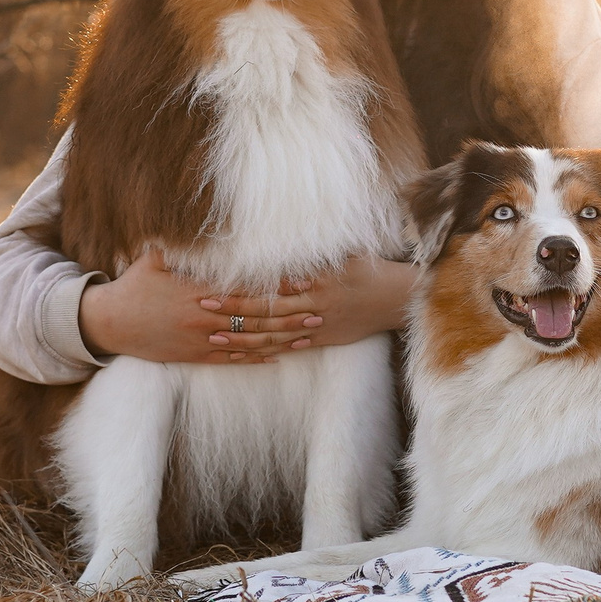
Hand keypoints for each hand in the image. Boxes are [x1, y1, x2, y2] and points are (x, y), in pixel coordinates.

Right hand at [77, 247, 317, 364]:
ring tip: (306, 335)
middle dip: (289, 315)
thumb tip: (203, 222)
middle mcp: (204, 316)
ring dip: (280, 339)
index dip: (276, 286)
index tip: (304, 282)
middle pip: (255, 317)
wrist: (110, 324)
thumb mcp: (156, 258)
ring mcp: (200, 339)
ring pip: (248, 341)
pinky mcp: (194, 356)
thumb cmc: (135, 285)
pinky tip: (276, 357)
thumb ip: (184, 245)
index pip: (247, 288)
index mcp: (199, 290)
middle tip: (319, 311)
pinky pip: (231, 360)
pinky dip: (254, 358)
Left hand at [198, 255, 414, 354]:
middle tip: (204, 307)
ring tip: (216, 337)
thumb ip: (312, 255)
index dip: (243, 284)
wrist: (396, 299)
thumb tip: (282, 246)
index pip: (270, 284)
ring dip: (243, 337)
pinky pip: (292, 346)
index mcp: (314, 280)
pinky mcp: (324, 339)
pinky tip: (248, 354)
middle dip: (233, 310)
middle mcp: (313, 304)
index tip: (218, 282)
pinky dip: (270, 350)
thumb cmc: (368, 270)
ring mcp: (318, 325)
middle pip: (266, 310)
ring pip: (274, 333)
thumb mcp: (343, 255)